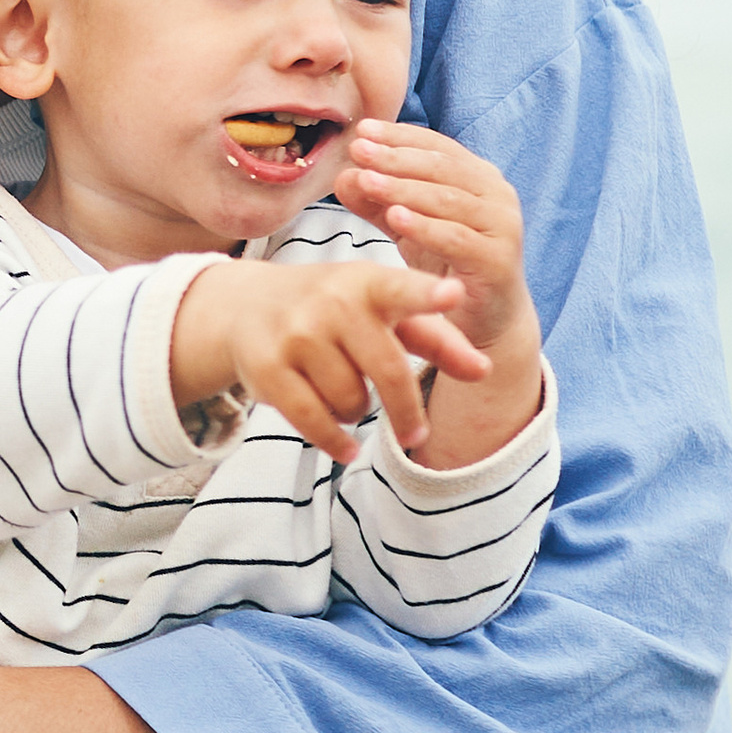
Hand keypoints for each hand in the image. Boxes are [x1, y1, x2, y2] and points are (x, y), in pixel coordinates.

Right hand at [168, 254, 484, 467]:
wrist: (247, 304)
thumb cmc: (334, 309)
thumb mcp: (385, 313)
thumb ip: (438, 339)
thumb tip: (485, 370)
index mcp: (368, 284)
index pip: (402, 289)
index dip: (428, 294)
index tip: (454, 293)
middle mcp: (332, 303)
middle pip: (388, 372)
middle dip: (407, 412)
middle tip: (416, 436)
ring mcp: (297, 335)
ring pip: (351, 401)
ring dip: (357, 413)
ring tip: (348, 398)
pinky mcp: (269, 368)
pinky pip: (314, 421)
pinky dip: (334, 441)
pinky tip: (345, 448)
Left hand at [335, 124, 544, 458]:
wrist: (484, 321)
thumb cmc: (447, 266)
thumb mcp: (407, 228)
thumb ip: (378, 201)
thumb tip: (342, 174)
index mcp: (478, 177)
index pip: (436, 146)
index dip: (399, 136)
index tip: (362, 130)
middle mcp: (497, 194)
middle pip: (441, 167)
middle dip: (396, 157)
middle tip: (359, 150)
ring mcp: (502, 226)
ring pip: (447, 199)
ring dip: (404, 188)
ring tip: (367, 180)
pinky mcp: (498, 260)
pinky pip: (456, 238)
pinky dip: (424, 226)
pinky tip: (394, 218)